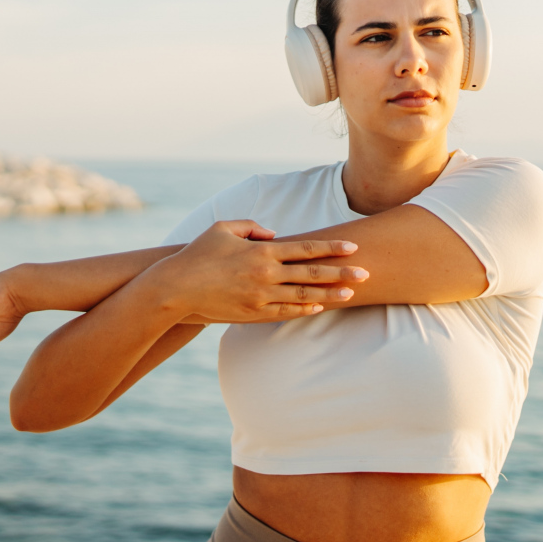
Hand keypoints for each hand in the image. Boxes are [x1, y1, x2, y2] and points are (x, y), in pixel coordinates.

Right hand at [149, 220, 367, 323]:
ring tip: (350, 294)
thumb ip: (252, 226)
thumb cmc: (198, 253)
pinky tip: (319, 308)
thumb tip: (275, 234)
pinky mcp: (252, 314)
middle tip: (366, 273)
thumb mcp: (223, 228)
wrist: (176, 288)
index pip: (306, 249)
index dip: (331, 249)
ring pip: (303, 297)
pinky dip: (304, 310)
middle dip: (341, 273)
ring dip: (329, 295)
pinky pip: (284, 312)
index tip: (353, 248)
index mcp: (262, 251)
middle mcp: (266, 275)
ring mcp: (260, 297)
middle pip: (312, 274)